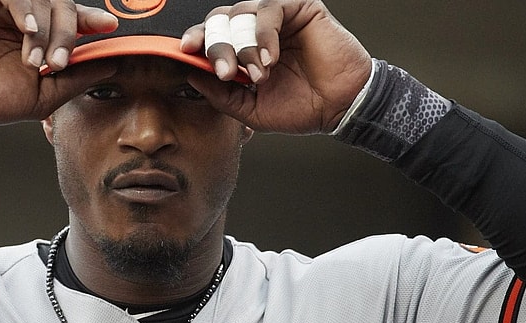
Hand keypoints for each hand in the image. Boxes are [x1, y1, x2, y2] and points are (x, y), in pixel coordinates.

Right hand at [0, 0, 118, 126]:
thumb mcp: (45, 95)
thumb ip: (78, 78)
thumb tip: (113, 65)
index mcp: (42, 36)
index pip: (73, 18)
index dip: (92, 19)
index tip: (108, 26)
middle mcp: (26, 17)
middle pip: (63, 5)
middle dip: (68, 33)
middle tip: (58, 63)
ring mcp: (5, 6)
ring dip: (47, 29)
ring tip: (35, 60)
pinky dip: (27, 10)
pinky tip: (28, 31)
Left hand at [182, 0, 371, 134]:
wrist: (339, 107)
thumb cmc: (301, 107)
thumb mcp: (249, 108)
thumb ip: (220, 94)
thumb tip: (191, 76)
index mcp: (242, 50)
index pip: (211, 35)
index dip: (197, 39)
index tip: (186, 50)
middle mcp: (255, 29)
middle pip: (220, 21)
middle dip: (218, 48)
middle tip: (227, 73)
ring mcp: (277, 17)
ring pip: (241, 15)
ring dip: (244, 47)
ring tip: (259, 75)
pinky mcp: (300, 8)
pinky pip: (270, 10)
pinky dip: (264, 36)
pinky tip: (270, 60)